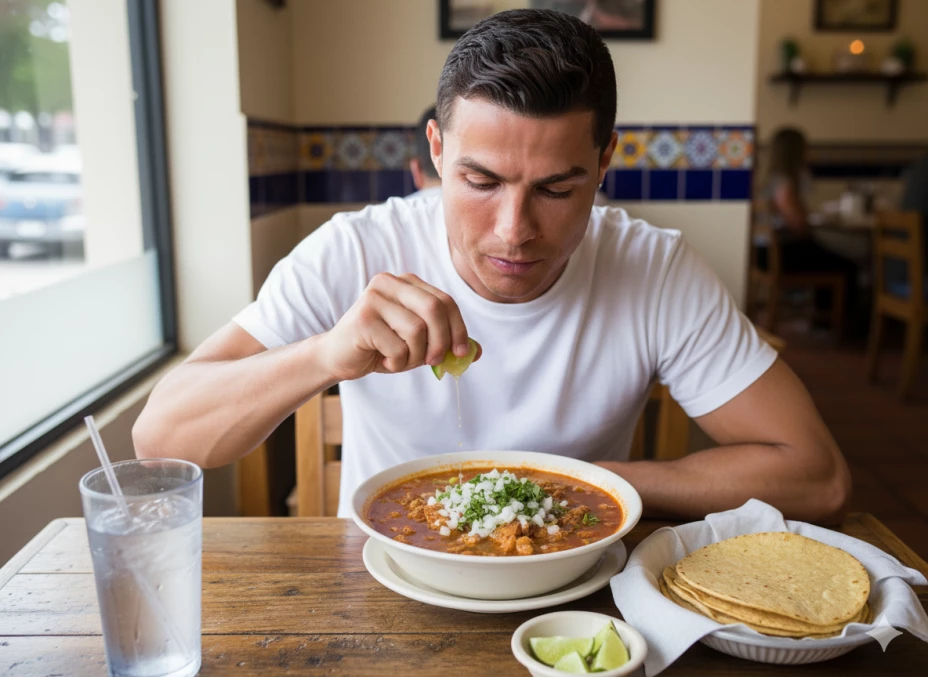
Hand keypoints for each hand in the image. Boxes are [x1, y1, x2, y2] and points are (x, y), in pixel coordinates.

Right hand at [319, 273, 478, 381]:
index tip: (462, 353)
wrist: (338, 357)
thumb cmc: (381, 347)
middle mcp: (390, 283)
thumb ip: (445, 343)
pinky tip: (383, 360)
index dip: (459, 328)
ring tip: (399, 359)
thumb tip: (476, 353)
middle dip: (441, 341)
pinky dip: (396, 363)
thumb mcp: (418, 344)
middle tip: (433, 361)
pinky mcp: (363, 319)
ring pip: (417, 330)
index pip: (445, 300)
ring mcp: (374, 298)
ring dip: (414, 356)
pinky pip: (398, 347)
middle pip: (435, 309)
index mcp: (407, 282)